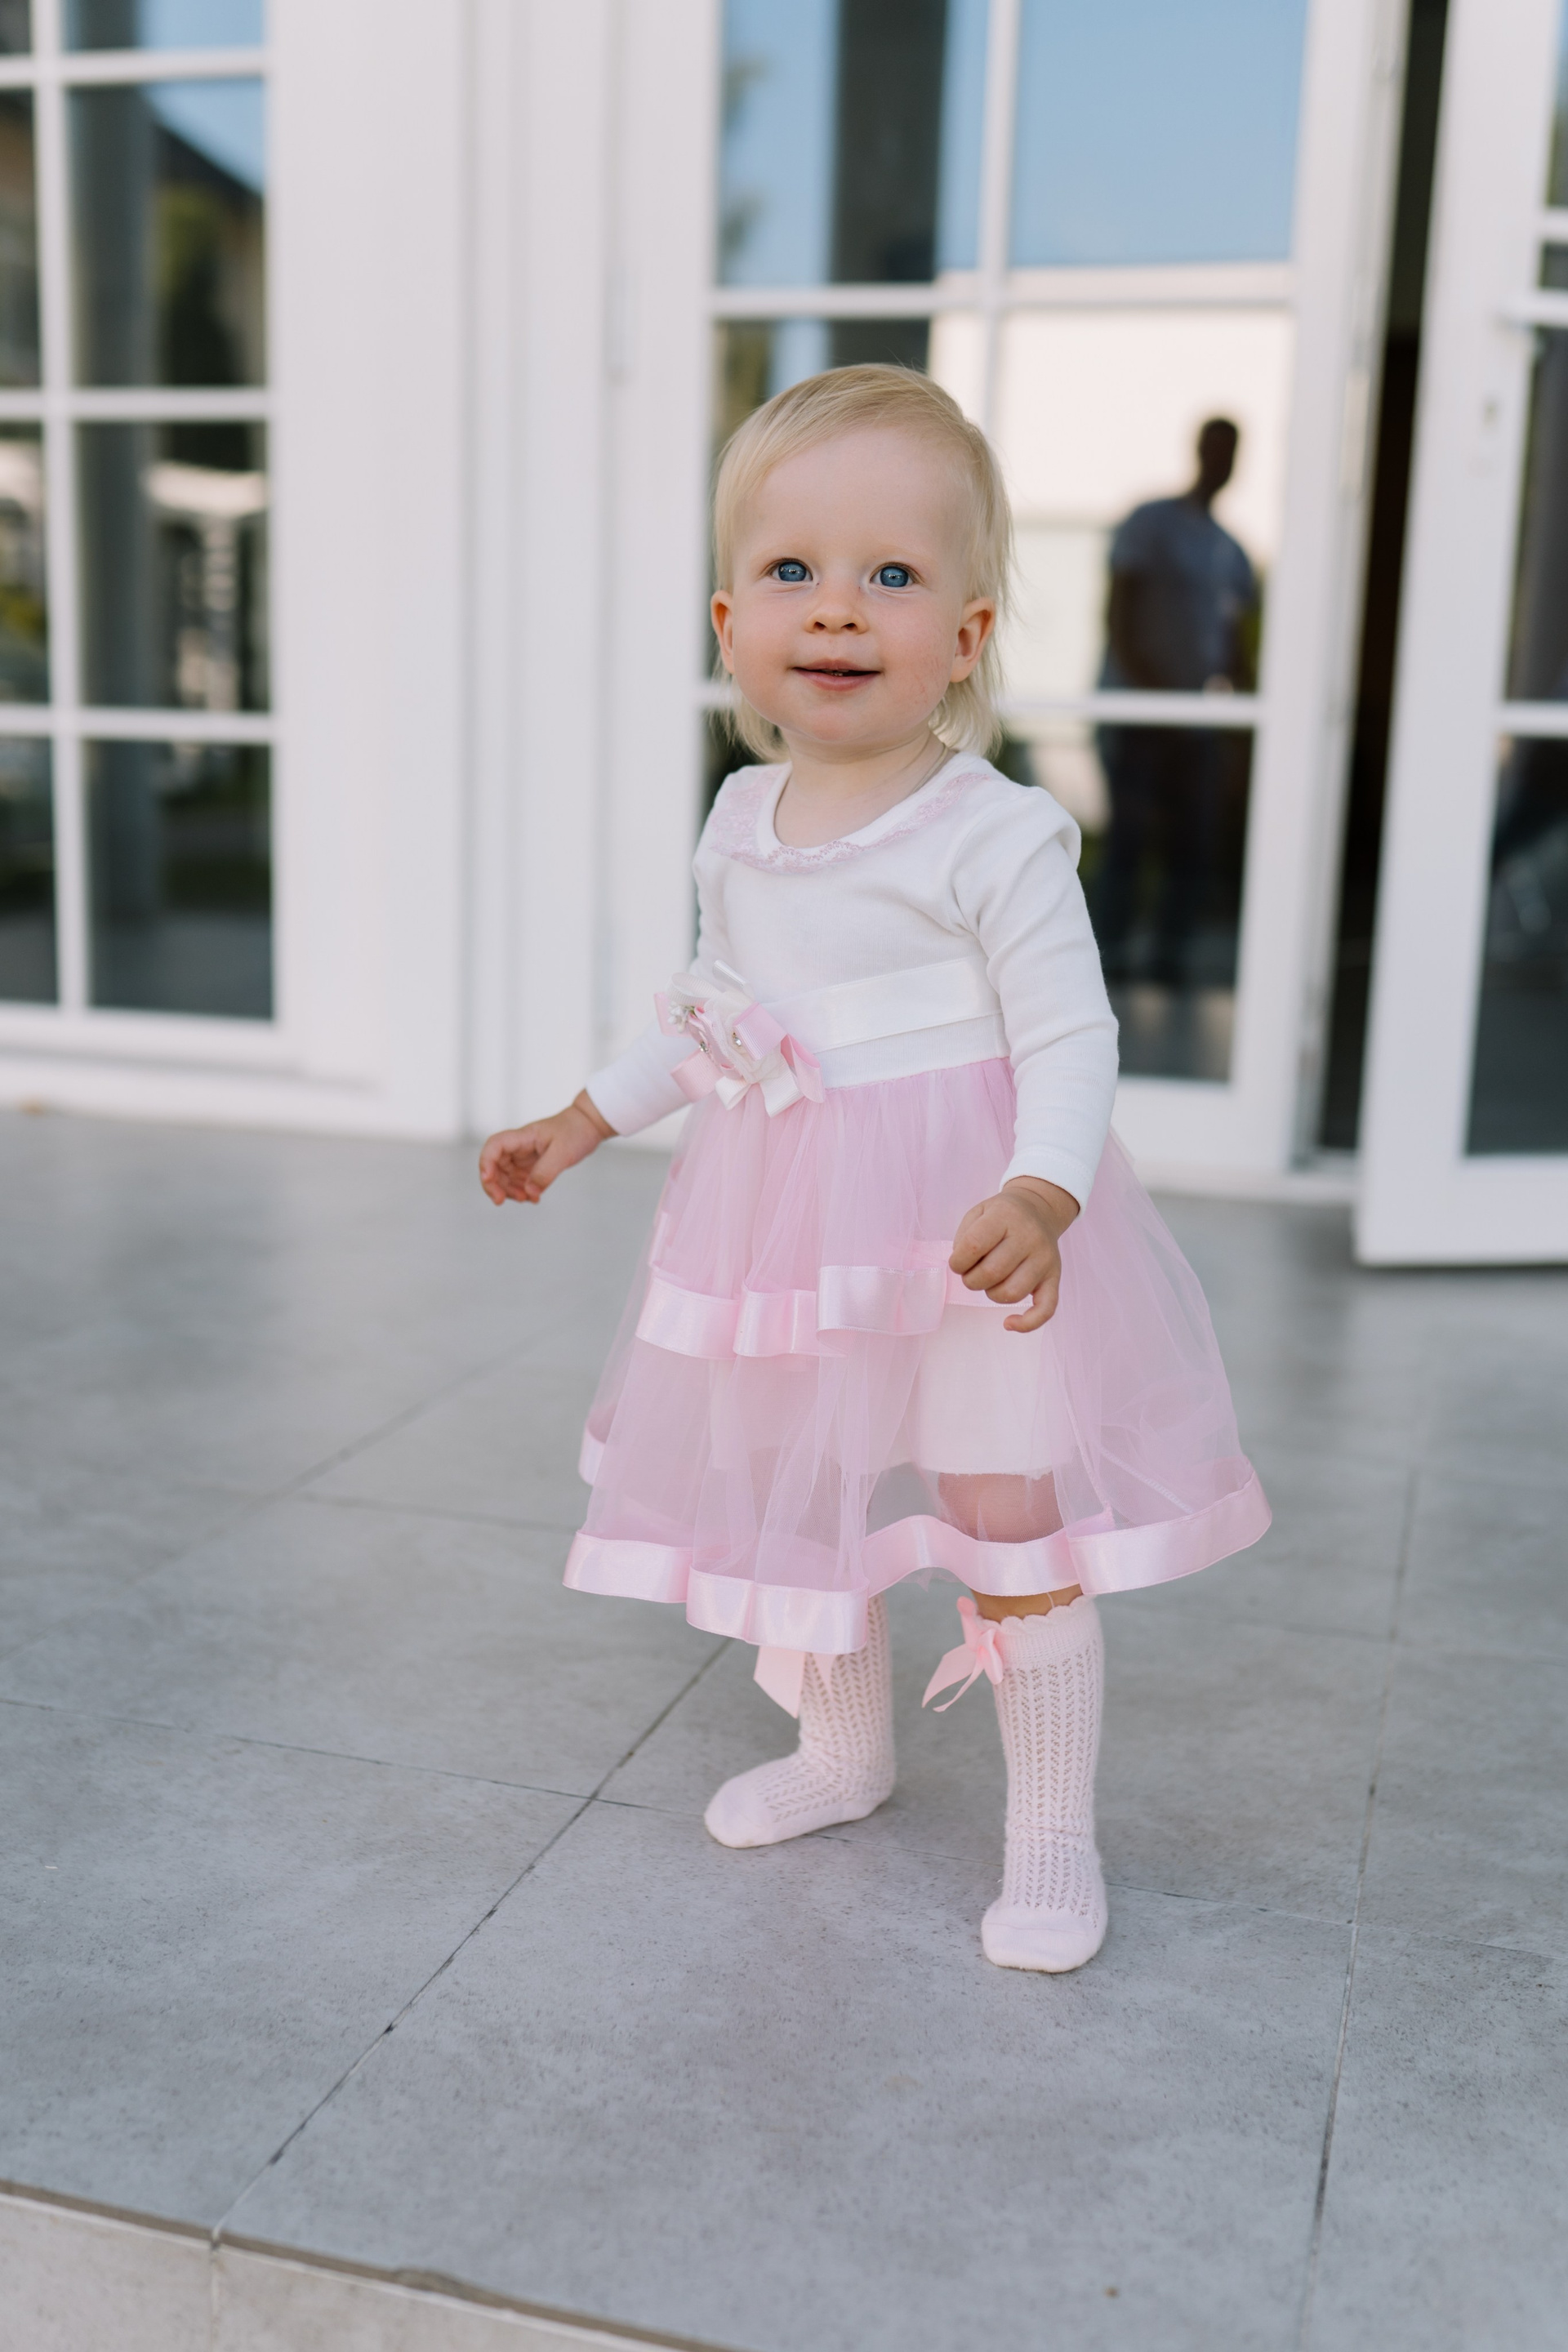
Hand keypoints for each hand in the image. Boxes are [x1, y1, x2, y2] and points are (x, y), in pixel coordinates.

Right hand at [478, 1091, 612, 1205]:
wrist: (588, 1125)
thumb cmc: (575, 1131)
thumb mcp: (563, 1153)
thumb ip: (545, 1172)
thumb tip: (529, 1192)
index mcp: (522, 1137)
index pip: (494, 1146)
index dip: (486, 1163)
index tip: (488, 1179)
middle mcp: (518, 1148)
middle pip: (493, 1165)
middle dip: (493, 1185)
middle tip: (501, 1201)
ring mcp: (523, 1158)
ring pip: (504, 1177)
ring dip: (509, 1191)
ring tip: (527, 1198)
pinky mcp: (531, 1167)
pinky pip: (519, 1182)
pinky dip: (522, 1192)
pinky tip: (534, 1198)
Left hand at [948, 1177, 1078, 1332]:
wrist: (1039, 1210)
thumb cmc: (1001, 1216)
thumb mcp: (978, 1212)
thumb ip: (965, 1239)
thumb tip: (964, 1270)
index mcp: (1005, 1216)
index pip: (974, 1245)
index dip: (957, 1261)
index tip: (957, 1262)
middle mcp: (1029, 1237)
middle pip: (991, 1273)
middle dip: (971, 1280)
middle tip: (971, 1273)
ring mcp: (1044, 1259)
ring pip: (1011, 1293)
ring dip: (991, 1294)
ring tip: (989, 1282)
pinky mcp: (1054, 1277)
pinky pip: (1045, 1309)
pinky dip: (1026, 1323)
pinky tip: (1008, 1323)